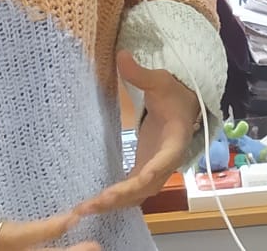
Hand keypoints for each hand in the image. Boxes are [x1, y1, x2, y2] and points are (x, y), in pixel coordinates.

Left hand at [79, 51, 203, 216]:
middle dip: (121, 197)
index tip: (135, 182)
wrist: (183, 109)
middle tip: (93, 203)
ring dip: (112, 204)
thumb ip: (141, 74)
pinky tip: (89, 205)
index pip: (164, 161)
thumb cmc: (174, 96)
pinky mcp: (142, 173)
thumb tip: (121, 55)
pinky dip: (111, 201)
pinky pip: (128, 193)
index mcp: (174, 142)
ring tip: (83, 210)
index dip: (150, 173)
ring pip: (136, 196)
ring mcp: (153, 172)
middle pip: (145, 187)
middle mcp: (165, 164)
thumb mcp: (161, 82)